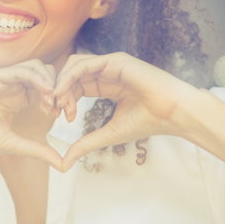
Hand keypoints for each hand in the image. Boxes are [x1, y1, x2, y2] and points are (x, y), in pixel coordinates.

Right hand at [0, 59, 62, 169]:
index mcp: (19, 98)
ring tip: (53, 100)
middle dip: (61, 88)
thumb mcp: (14, 144)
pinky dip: (36, 77)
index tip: (67, 116)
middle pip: (47, 74)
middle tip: (64, 107)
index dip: (61, 99)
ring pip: (37, 67)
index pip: (48, 89)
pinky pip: (20, 70)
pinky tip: (45, 91)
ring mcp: (4, 78)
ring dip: (50, 80)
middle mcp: (13, 85)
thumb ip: (38, 150)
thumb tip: (63, 165)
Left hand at [52, 52, 198, 170]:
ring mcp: (110, 64)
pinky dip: (69, 76)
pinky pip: (84, 64)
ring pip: (74, 65)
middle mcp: (107, 72)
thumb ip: (85, 143)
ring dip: (61, 82)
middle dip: (58, 91)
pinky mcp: (115, 60)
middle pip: (72, 75)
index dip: (64, 99)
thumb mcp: (108, 134)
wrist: (172, 113)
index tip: (57, 116)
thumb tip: (65, 162)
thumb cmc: (147, 122)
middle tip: (52, 109)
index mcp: (107, 85)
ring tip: (57, 102)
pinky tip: (62, 92)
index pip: (76, 86)